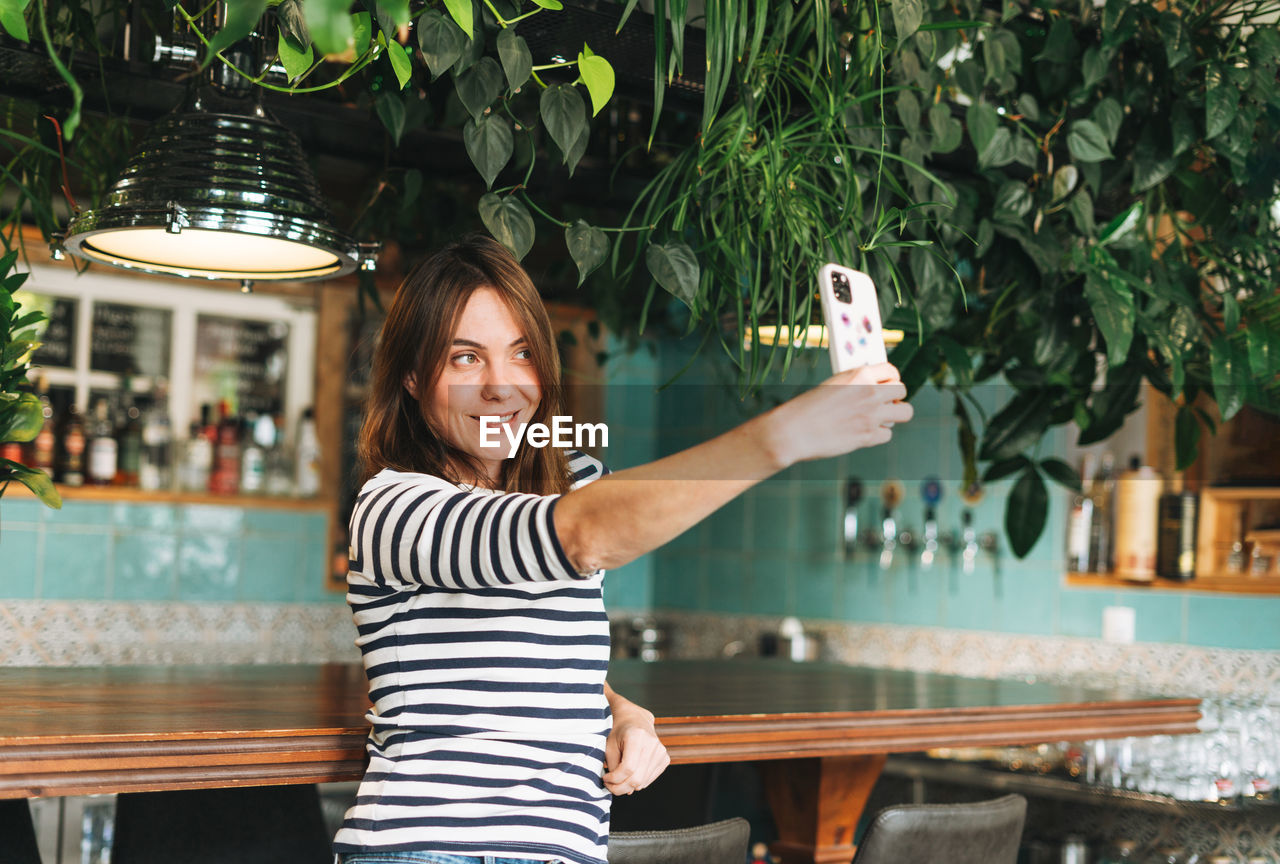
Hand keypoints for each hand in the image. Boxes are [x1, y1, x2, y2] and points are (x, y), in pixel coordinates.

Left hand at [602, 700, 669, 795]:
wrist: (635, 720)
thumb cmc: (618, 731)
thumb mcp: (609, 745)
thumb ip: (613, 767)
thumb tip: (624, 790)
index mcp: (637, 736)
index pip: (627, 768)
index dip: (614, 779)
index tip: (605, 779)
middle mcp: (652, 744)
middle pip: (637, 779)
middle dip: (620, 787)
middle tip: (610, 785)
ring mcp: (661, 752)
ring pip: (643, 782)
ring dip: (628, 786)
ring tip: (618, 777)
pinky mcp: (665, 758)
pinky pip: (649, 780)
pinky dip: (637, 781)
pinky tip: (630, 773)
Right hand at [766, 362, 912, 465]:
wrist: (793, 431)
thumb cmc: (807, 408)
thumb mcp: (833, 384)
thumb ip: (856, 384)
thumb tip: (874, 388)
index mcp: (860, 374)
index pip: (892, 370)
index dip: (891, 377)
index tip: (887, 384)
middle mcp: (870, 392)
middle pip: (902, 390)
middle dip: (895, 397)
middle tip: (884, 403)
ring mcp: (872, 415)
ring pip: (905, 412)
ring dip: (895, 415)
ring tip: (880, 418)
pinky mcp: (869, 436)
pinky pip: (888, 434)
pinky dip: (878, 434)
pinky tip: (864, 432)